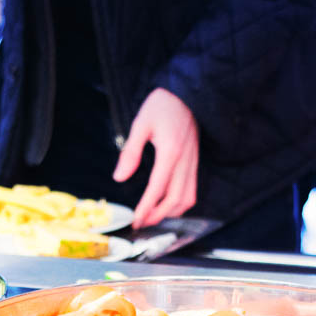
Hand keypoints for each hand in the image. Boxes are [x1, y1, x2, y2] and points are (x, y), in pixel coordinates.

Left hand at [113, 88, 198, 227]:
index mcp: (171, 152)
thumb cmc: (162, 105)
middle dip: (158, 215)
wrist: (187, 93)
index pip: (158, 188)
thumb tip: (120, 177)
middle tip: (142, 223)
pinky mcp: (194, 162)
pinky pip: (192, 189)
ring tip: (153, 216)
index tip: (137, 219)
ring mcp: (193, 162)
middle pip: (176, 199)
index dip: (147, 207)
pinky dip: (180, 202)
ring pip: (187, 197)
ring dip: (171, 212)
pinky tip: (167, 204)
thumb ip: (130, 152)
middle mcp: (185, 161)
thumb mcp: (140, 124)